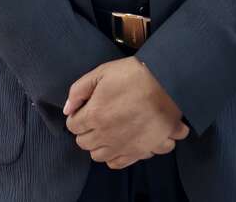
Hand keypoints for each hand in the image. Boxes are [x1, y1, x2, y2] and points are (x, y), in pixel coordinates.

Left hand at [63, 56, 189, 168]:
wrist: (167, 84)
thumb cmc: (134, 74)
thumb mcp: (103, 71)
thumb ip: (80, 89)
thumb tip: (68, 109)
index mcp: (94, 114)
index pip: (73, 125)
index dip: (77, 115)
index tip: (85, 108)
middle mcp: (105, 135)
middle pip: (83, 143)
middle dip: (85, 130)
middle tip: (96, 117)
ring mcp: (122, 146)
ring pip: (98, 156)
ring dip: (98, 144)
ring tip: (107, 130)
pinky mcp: (137, 152)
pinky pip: (117, 163)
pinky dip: (114, 156)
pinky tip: (119, 142)